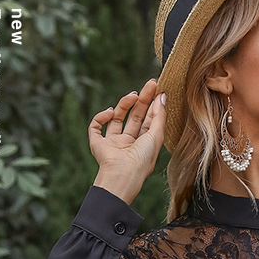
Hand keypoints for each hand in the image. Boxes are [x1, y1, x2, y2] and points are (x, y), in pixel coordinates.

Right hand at [88, 78, 166, 203]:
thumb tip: (162, 97)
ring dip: (124, 104)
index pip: (148, 121)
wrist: (122, 174)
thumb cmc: (142, 160)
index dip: (152, 105)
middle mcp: (128, 143)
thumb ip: (159, 117)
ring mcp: (113, 143)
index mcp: (143, 145)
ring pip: (116, 118)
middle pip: (134, 116)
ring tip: (132, 95)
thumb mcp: (156, 136)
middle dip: (142, 100)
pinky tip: (109, 112)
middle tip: (149, 84)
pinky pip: (96, 126)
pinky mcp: (97, 143)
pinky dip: (101, 116)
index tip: (157, 89)